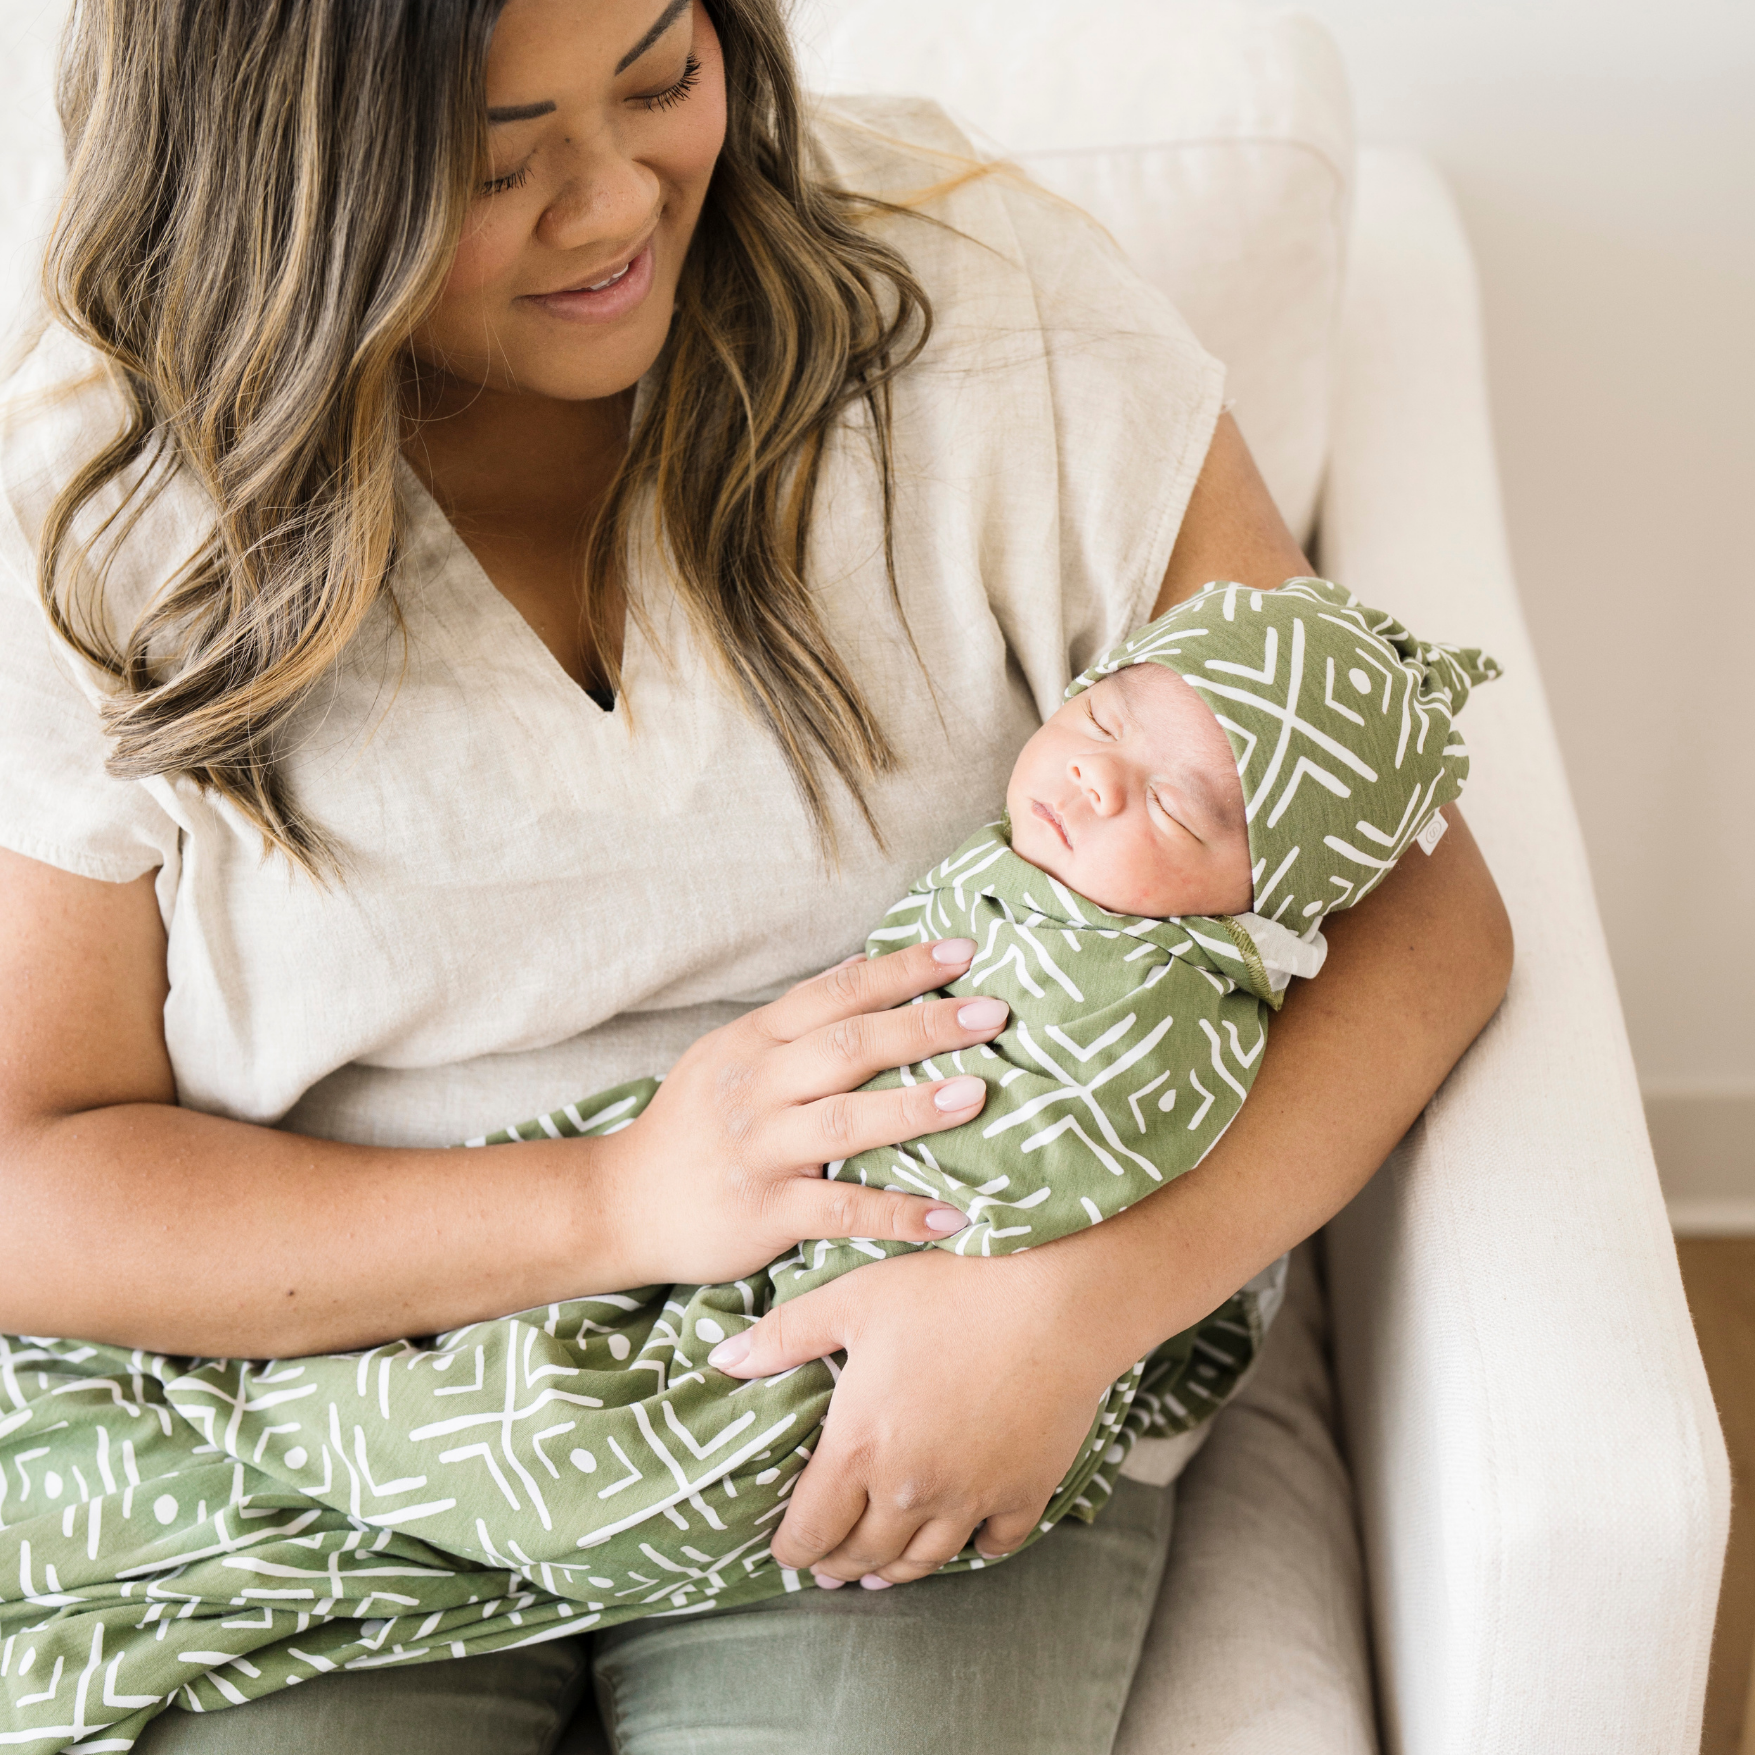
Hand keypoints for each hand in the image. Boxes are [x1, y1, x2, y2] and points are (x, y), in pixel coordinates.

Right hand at [599, 940, 1010, 1285]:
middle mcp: (757, 1086)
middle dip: (924, 1025)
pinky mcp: (763, 1210)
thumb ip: (798, 1018)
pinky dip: (896, 1213)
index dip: (901, 970)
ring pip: (844, 1121)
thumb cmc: (692, 1125)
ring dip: (913, 1107)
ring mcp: (759, 1148)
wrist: (620, 1203)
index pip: (836, 993)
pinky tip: (950, 1216)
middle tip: (994, 1014)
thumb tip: (865, 965)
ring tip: (977, 1094)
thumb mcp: (732, 1054)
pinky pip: (839, 1209)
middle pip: (848, 1045)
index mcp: (755, 1040)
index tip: (965, 952)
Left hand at [707, 1246, 1121, 1586]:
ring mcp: (970, 1498)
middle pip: (862, 1556)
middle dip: (837, 1564)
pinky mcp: (1023, 1493)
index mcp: (859, 1448)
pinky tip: (962, 1536)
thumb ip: (785, 1335)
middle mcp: (910, 1489)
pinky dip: (972, 1546)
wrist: (1054, 1299)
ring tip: (880, 1569)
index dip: (790, 1548)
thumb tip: (721, 1358)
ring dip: (894, 1569)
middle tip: (827, 1563)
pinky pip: (992, 1544)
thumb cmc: (949, 1289)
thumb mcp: (854, 1298)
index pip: (808, 1532)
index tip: (785, 1546)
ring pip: (922, 1561)